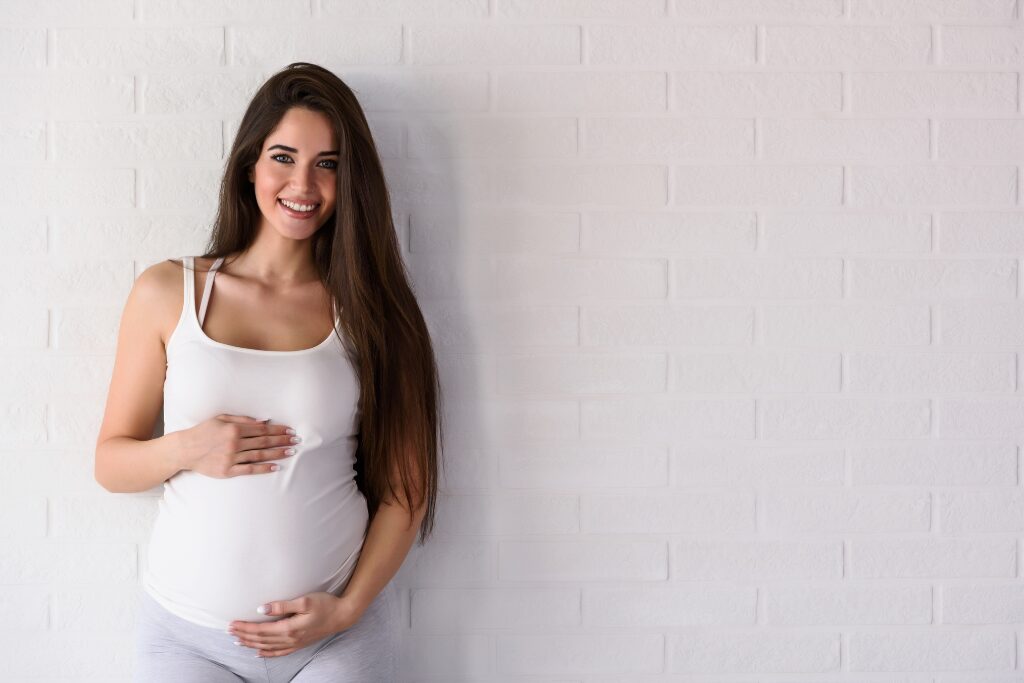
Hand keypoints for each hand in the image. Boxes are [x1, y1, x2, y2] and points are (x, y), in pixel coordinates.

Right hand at [177, 414, 297, 478]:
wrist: (185, 449)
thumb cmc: (203, 431)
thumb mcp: (221, 418)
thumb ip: (242, 419)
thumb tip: (262, 422)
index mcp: (234, 429)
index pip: (262, 429)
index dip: (278, 430)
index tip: (290, 430)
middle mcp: (235, 443)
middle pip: (264, 441)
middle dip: (282, 440)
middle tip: (296, 440)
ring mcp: (231, 458)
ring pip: (260, 455)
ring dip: (277, 453)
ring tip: (291, 452)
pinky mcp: (228, 471)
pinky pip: (250, 469)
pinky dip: (264, 468)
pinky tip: (276, 467)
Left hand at [227, 591, 362, 657]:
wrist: (343, 615)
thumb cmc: (325, 604)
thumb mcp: (304, 601)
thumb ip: (282, 605)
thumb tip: (261, 609)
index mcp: (289, 628)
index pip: (260, 630)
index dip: (245, 627)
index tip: (231, 624)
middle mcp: (290, 639)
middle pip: (261, 639)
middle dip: (244, 635)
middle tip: (229, 631)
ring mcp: (295, 643)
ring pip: (267, 647)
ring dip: (251, 644)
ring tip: (238, 641)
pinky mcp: (300, 644)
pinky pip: (279, 652)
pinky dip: (267, 653)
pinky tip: (259, 653)